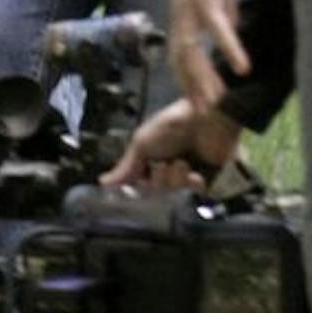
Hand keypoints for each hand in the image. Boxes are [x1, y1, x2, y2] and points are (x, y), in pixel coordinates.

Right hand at [102, 98, 242, 187]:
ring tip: (181, 162)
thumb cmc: (170, 125)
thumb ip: (126, 166)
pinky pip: (194, 192)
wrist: (204, 120)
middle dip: (157, 179)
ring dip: (175, 178)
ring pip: (172, 192)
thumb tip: (103, 182)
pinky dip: (192, 183)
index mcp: (150, 158)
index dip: (135, 184)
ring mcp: (187, 174)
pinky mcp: (207, 179)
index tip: (132, 185)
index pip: (137, 180)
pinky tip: (194, 173)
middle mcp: (167, 167)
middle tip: (161, 164)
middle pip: (154, 189)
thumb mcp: (141, 143)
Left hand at [168, 0, 250, 108]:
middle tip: (201, 113)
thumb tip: (228, 32)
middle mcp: (180, 16)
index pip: (178, 57)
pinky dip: (229, 48)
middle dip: (191, 88)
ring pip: (193, 50)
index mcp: (182, 18)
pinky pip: (217, 29)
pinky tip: (241, 67)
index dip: (185, 81)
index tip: (195, 103)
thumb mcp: (220, 0)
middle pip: (180, 59)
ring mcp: (190, 8)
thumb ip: (221, 16)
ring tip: (217, 100)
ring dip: (204, 77)